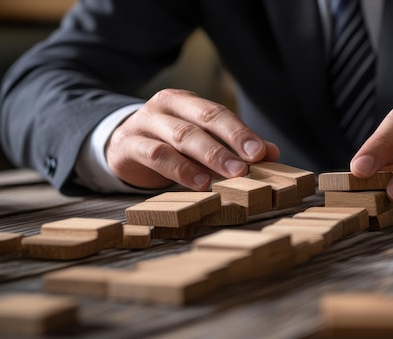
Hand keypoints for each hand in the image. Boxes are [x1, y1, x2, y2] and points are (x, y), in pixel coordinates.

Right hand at [106, 89, 279, 189]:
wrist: (120, 145)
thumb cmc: (167, 142)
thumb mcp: (200, 139)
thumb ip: (234, 145)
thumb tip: (272, 153)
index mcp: (186, 102)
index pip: (217, 113)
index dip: (240, 132)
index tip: (261, 153)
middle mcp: (165, 107)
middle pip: (202, 121)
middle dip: (229, 143)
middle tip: (248, 166)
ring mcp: (144, 124)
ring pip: (180, 137)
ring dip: (207, 157)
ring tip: (229, 176)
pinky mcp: (128, 145)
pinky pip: (155, 155)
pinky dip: (179, 169)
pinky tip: (199, 183)